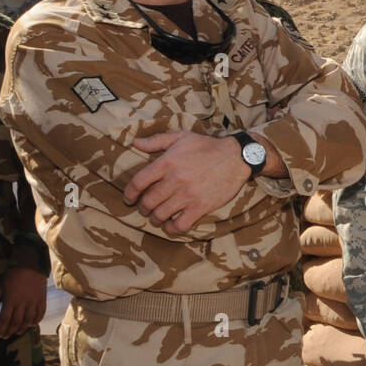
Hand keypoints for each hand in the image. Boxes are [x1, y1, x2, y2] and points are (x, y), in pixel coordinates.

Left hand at [0, 265, 46, 338]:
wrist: (32, 265)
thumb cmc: (14, 275)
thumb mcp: (1, 285)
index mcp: (11, 300)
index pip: (5, 319)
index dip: (1, 329)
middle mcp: (23, 303)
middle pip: (16, 322)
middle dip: (10, 331)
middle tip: (6, 336)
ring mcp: (33, 302)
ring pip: (28, 320)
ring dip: (23, 328)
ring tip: (18, 332)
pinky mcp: (42, 300)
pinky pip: (40, 313)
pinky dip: (36, 321)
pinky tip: (32, 324)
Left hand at [124, 132, 249, 233]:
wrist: (236, 157)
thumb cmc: (208, 146)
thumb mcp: (182, 137)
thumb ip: (156, 140)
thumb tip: (134, 142)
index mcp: (167, 162)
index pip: (138, 182)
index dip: (129, 193)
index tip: (129, 199)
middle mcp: (175, 180)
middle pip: (148, 201)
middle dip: (143, 208)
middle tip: (145, 208)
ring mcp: (188, 195)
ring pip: (160, 215)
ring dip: (155, 218)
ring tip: (157, 216)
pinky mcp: (201, 207)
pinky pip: (179, 225)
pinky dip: (171, 228)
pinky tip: (170, 225)